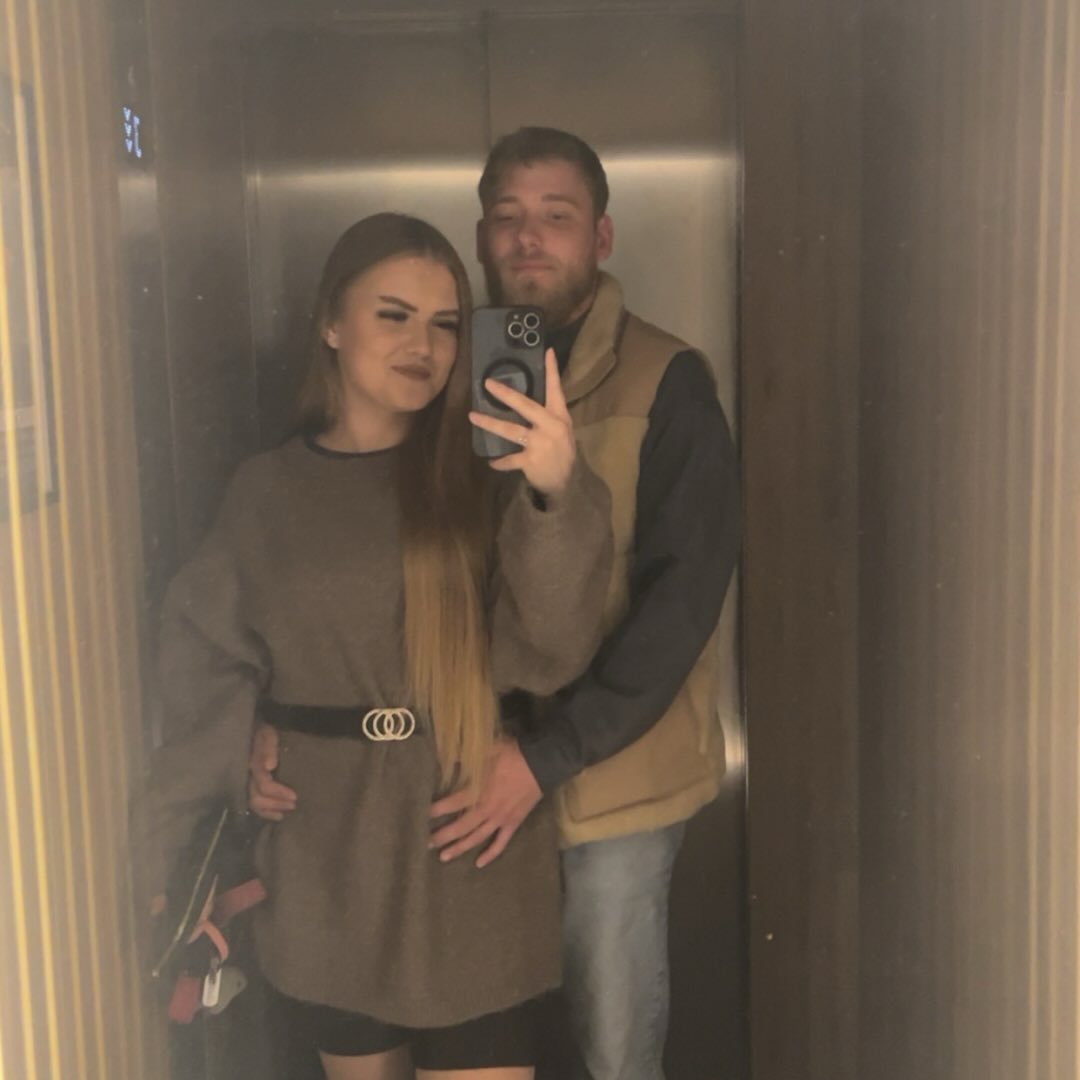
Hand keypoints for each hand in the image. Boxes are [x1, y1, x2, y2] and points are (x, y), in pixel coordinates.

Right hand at [248, 723, 296, 820]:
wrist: (253, 731)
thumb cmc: (264, 732)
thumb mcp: (268, 734)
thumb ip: (269, 748)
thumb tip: (270, 766)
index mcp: (253, 763)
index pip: (264, 784)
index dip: (278, 792)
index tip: (294, 796)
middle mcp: (247, 775)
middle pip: (257, 797)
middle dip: (276, 803)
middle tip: (294, 805)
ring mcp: (246, 782)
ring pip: (254, 803)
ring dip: (271, 809)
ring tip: (286, 812)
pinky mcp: (249, 786)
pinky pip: (254, 803)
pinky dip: (266, 812)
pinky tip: (278, 815)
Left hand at [428, 738, 542, 867]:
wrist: (541, 763)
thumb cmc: (512, 755)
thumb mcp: (486, 750)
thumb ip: (466, 758)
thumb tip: (450, 760)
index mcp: (477, 792)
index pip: (450, 804)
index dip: (436, 810)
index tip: (422, 815)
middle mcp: (485, 810)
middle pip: (460, 827)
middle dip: (442, 836)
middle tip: (426, 844)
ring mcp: (499, 819)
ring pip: (476, 838)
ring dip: (459, 848)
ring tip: (444, 856)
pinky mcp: (513, 823)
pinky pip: (500, 843)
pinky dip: (490, 854)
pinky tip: (479, 863)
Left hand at [469, 349, 575, 498]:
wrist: (567, 482)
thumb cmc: (562, 452)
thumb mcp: (562, 430)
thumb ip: (548, 416)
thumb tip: (526, 400)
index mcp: (559, 416)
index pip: (556, 390)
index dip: (551, 371)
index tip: (547, 351)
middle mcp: (551, 427)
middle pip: (526, 406)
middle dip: (505, 394)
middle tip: (488, 384)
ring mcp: (540, 444)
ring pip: (511, 430)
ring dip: (490, 423)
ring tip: (472, 417)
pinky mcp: (531, 461)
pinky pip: (509, 459)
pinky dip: (499, 461)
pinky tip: (491, 461)